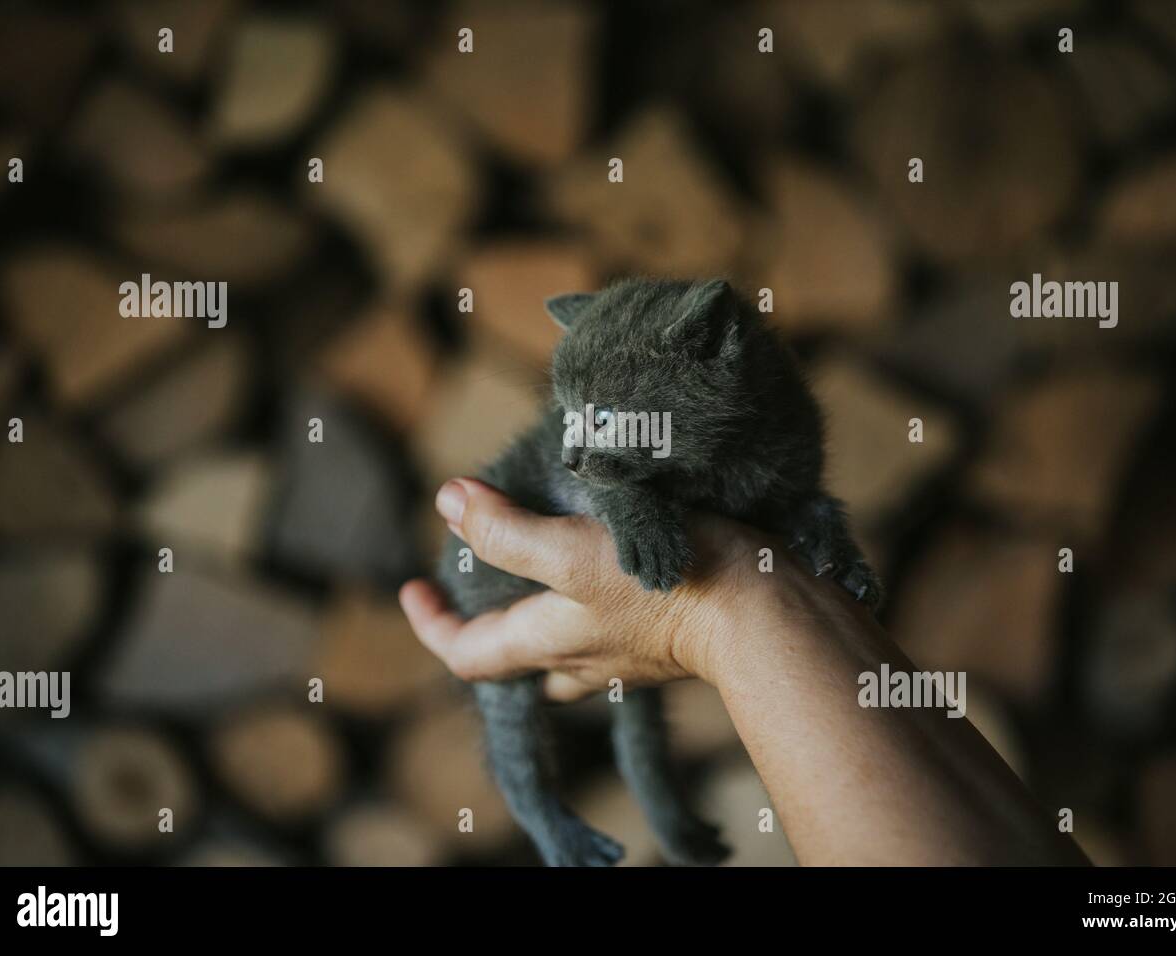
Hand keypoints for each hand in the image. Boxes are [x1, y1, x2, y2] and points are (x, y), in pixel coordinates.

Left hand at [399, 478, 789, 700]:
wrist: (763, 610)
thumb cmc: (665, 583)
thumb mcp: (572, 552)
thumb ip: (507, 532)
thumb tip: (448, 502)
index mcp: (548, 644)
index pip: (466, 654)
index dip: (430, 624)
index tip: (412, 586)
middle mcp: (581, 660)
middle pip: (514, 658)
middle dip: (488, 623)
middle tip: (479, 577)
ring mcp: (625, 654)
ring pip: (563, 647)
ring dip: (540, 614)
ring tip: (537, 563)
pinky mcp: (665, 635)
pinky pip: (610, 629)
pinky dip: (590, 601)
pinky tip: (608, 561)